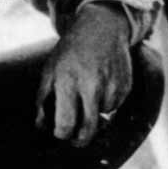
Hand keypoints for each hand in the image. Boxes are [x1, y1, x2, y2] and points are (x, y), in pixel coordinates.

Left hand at [37, 4, 131, 146]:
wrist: (102, 28)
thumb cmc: (71, 51)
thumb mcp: (50, 70)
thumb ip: (43, 100)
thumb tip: (42, 127)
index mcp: (69, 83)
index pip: (65, 124)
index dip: (61, 134)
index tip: (60, 132)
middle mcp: (93, 87)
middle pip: (88, 129)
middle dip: (80, 140)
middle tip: (75, 139)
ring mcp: (112, 87)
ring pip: (102, 117)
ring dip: (94, 114)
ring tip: (88, 94)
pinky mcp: (125, 86)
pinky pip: (114, 106)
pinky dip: (106, 103)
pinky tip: (102, 85)